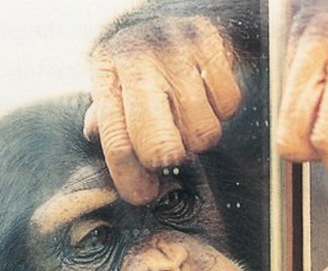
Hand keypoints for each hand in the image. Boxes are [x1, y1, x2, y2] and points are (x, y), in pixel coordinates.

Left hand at [85, 16, 241, 203]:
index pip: (116, 142)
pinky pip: (229, 106)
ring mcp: (176, 52)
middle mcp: (138, 60)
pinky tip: (210, 95)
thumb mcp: (117, 83)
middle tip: (175, 151)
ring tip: (192, 115)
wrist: (181, 13)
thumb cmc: (146, 61)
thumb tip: (98, 138)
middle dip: (170, 159)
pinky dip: (224, 109)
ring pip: (202, 132)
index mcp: (108, 73)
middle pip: (158, 144)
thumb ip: (109, 116)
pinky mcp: (211, 46)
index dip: (131, 179)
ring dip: (201, 135)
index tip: (145, 195)